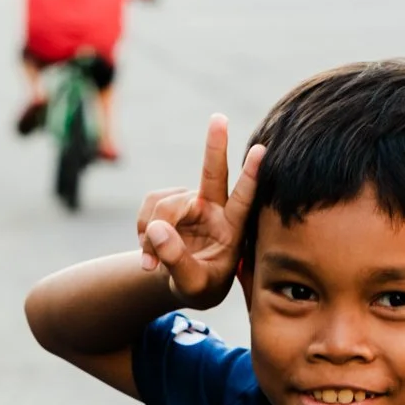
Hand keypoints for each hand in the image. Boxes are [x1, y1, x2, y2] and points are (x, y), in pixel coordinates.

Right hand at [137, 114, 263, 308]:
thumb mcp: (191, 286)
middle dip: (215, 146)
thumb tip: (157, 228)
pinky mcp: (168, 200)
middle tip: (219, 118)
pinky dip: (142, 231)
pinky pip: (148, 208)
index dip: (251, 176)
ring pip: (164, 205)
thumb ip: (176, 261)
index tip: (261, 151)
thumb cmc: (200, 286)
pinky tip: (149, 250)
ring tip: (153, 261)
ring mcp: (191, 202)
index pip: (244, 200)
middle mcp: (215, 209)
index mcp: (233, 229)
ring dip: (151, 233)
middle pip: (213, 173)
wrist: (182, 282)